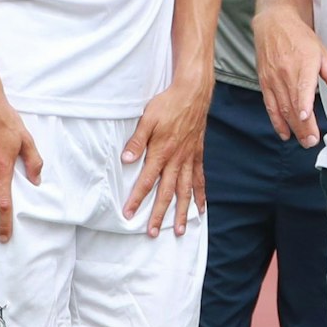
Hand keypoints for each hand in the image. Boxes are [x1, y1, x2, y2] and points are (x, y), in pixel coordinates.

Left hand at [122, 76, 212, 236]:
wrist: (193, 93)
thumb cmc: (167, 104)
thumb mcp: (147, 119)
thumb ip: (137, 141)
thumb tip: (126, 160)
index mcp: (161, 152)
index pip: (146, 181)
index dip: (137, 199)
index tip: (128, 214)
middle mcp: (176, 159)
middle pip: (167, 192)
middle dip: (159, 214)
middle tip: (153, 233)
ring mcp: (189, 159)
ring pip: (185, 191)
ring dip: (182, 212)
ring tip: (181, 230)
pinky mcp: (197, 155)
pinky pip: (200, 180)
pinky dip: (200, 196)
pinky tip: (201, 209)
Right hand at [254, 10, 326, 148]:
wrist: (273, 24)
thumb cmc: (300, 38)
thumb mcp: (321, 51)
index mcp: (303, 64)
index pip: (302, 86)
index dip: (303, 103)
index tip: (306, 117)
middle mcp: (286, 73)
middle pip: (293, 103)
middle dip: (302, 125)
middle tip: (311, 142)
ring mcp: (273, 79)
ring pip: (282, 107)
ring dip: (292, 127)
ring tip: (303, 141)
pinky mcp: (264, 82)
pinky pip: (270, 105)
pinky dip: (276, 121)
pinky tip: (285, 133)